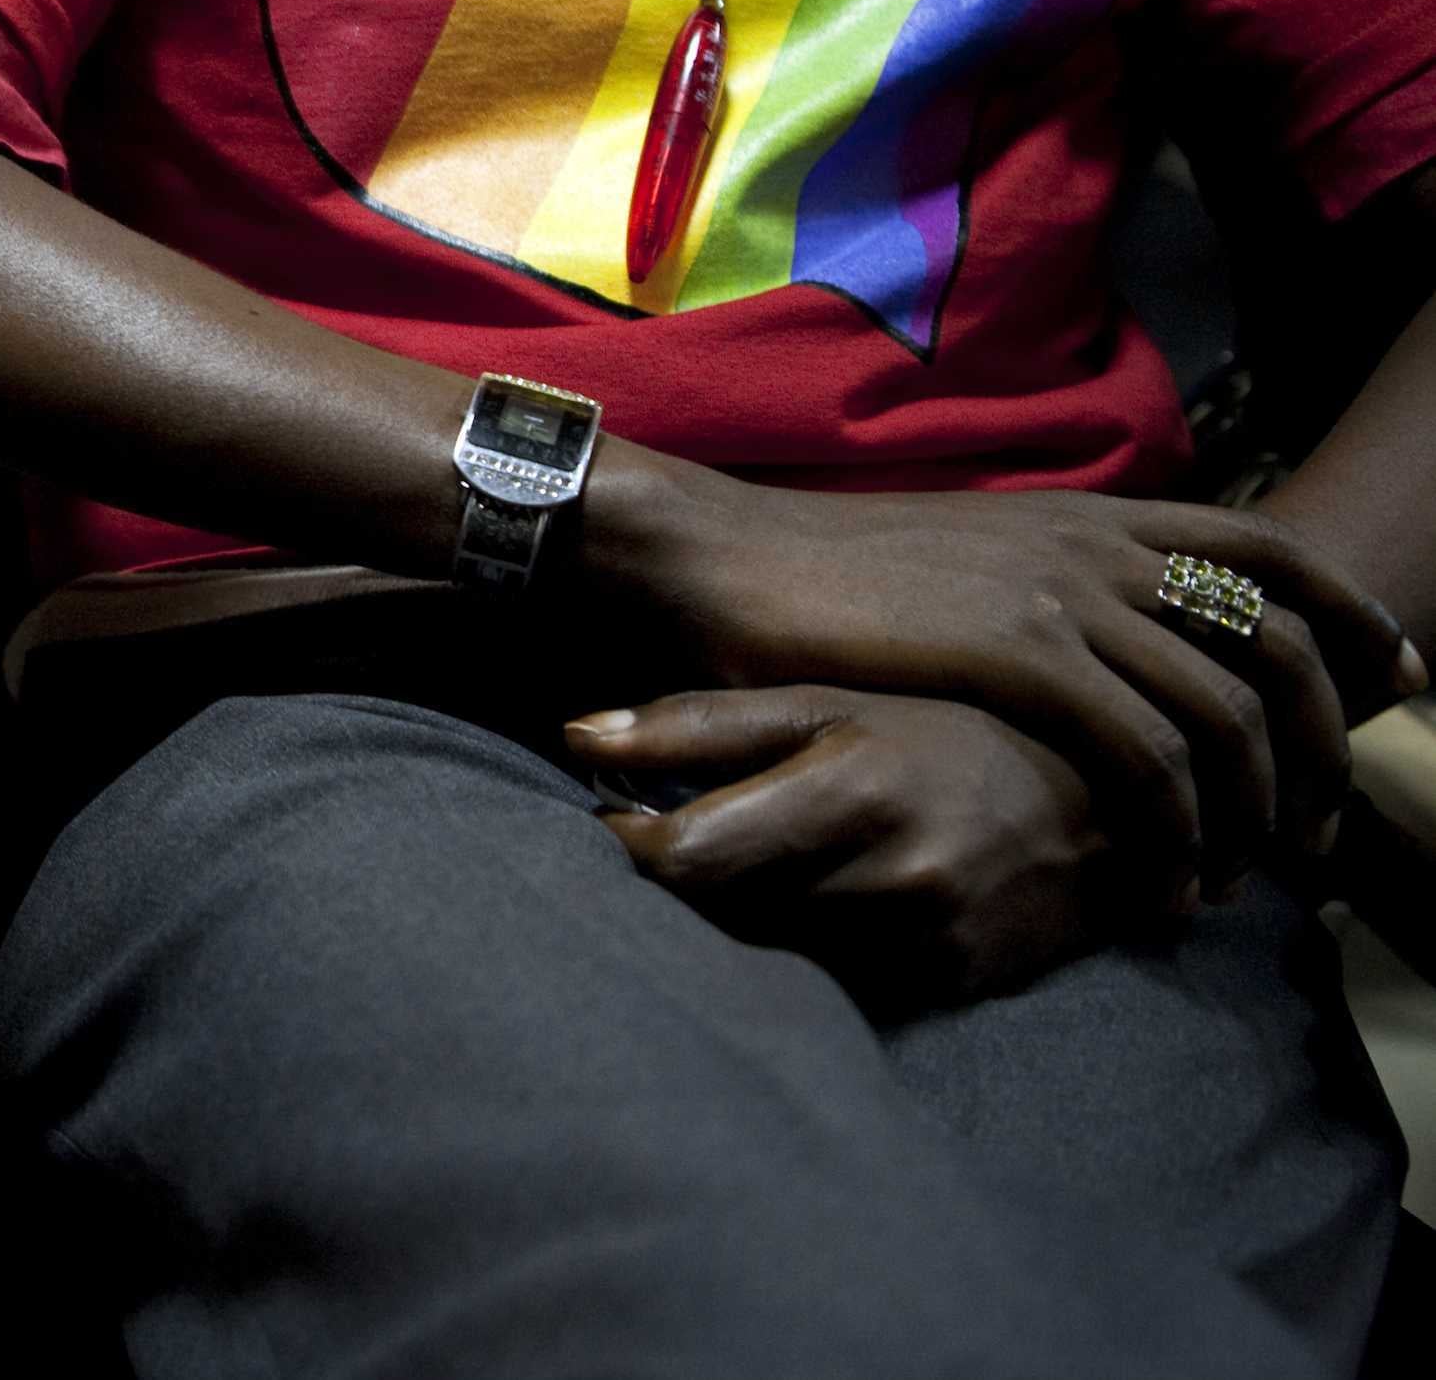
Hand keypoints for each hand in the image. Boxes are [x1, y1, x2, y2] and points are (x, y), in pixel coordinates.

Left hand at [565, 687, 1124, 1009]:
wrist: (1115, 798)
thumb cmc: (949, 725)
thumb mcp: (831, 703)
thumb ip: (701, 725)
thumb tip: (574, 736)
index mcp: (850, 790)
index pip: (687, 855)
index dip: (626, 845)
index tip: (609, 818)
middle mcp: (888, 878)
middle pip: (718, 916)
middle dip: (675, 886)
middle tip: (660, 843)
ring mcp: (924, 943)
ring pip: (769, 956)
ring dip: (732, 921)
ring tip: (732, 872)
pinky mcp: (948, 988)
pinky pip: (832, 984)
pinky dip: (798, 950)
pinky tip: (801, 908)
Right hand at [620, 477, 1426, 907]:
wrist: (719, 556)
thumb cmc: (818, 576)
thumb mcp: (958, 562)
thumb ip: (1044, 589)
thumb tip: (1097, 643)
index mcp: (1088, 516)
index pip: (1270, 547)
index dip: (1349, 614)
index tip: (1392, 681)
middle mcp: (1098, 548)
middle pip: (1279, 643)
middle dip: (1327, 747)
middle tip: (1324, 832)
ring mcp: (1064, 598)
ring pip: (1230, 713)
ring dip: (1260, 812)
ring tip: (1245, 879)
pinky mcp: (1022, 657)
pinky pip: (1150, 757)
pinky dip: (1179, 831)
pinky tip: (1164, 884)